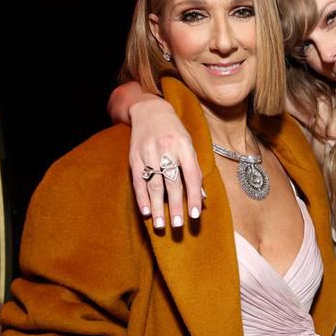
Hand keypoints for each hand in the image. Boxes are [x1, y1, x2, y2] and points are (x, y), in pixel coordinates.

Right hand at [128, 98, 201, 228]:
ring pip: (154, 184)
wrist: (150, 110)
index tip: (196, 215)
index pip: (191, 176)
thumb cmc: (175, 131)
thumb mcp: (190, 145)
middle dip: (175, 205)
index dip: (194, 196)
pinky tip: (146, 211)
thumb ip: (195, 170)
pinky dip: (141, 197)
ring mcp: (148, 153)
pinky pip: (138, 180)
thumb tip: (202, 197)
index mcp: (184, 146)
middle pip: (172, 182)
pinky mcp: (134, 157)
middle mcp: (166, 149)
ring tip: (161, 225)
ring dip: (157, 206)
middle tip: (177, 225)